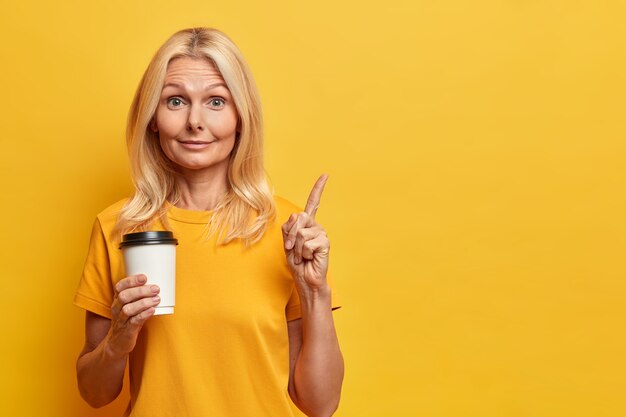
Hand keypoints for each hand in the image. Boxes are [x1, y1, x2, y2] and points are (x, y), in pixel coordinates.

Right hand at [106, 274, 159, 357]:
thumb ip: (141, 296)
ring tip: (156, 299)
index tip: (144, 277)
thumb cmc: (128, 320)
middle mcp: (117, 308)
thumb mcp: (131, 306)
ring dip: (143, 302)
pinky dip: (143, 315)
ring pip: (128, 309)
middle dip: (140, 291)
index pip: (119, 287)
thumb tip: (160, 285)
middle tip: (155, 288)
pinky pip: (134, 321)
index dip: (131, 281)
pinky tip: (152, 310)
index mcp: (117, 300)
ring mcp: (121, 320)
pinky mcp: (126, 331)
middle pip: (124, 296)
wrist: (118, 343)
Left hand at [282, 174, 330, 296]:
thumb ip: (289, 227)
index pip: (313, 202)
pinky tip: (310, 258)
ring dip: (297, 247)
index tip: (325, 175)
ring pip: (301, 232)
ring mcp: (322, 233)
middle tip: (293, 249)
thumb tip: (297, 214)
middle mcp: (316, 225)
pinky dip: (304, 253)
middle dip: (291, 235)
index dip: (319, 188)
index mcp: (307, 223)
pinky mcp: (325, 243)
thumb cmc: (297, 262)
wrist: (305, 279)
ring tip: (303, 255)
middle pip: (299, 217)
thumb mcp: (287, 242)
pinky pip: (307, 243)